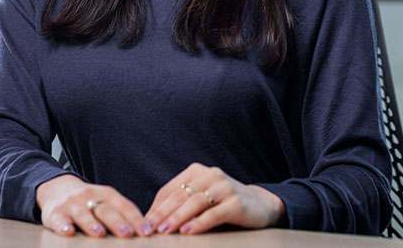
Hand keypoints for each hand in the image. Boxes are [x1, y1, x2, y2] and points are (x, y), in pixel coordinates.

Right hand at [36, 174, 145, 237]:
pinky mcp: (55, 213)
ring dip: (92, 224)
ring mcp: (72, 205)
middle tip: (127, 234)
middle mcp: (90, 196)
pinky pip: (59, 220)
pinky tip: (68, 232)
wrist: (57, 189)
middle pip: (106, 209)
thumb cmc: (88, 200)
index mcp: (107, 194)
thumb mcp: (105, 201)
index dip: (136, 218)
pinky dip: (63, 226)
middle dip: (117, 222)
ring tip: (100, 233)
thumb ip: (121, 214)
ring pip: (83, 214)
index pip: (124, 206)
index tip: (146, 231)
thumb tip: (145, 230)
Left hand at [142, 163, 285, 235]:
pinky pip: (213, 213)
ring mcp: (224, 187)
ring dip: (177, 218)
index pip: (170, 189)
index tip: (144, 223)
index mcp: (197, 171)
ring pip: (195, 203)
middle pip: (180, 195)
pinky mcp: (236, 202)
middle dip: (162, 213)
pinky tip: (188, 232)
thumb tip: (153, 220)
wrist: (259, 205)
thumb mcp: (201, 198)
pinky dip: (199, 223)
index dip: (155, 207)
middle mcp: (210, 175)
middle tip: (149, 228)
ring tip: (164, 231)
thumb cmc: (223, 203)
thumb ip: (181, 203)